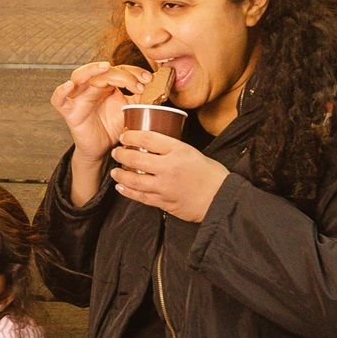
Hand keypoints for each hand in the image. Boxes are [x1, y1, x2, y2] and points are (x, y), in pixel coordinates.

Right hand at [51, 61, 151, 163]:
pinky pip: (58, 100)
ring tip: (104, 67)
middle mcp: (92, 88)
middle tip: (137, 84)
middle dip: (121, 74)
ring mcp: (79, 98)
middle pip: (102, 71)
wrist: (103, 150)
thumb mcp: (131, 112)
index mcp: (107, 85)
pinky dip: (61, 91)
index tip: (148, 80)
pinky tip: (69, 86)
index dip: (133, 72)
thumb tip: (155, 88)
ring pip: (78, 76)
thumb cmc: (114, 129)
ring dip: (91, 69)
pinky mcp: (69, 112)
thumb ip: (141, 99)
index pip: (118, 70)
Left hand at [110, 130, 230, 222]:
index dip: (132, 136)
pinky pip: (140, 196)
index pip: (148, 139)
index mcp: (179, 151)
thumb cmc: (212, 175)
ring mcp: (165, 186)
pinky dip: (128, 192)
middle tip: (116, 152)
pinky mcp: (163, 202)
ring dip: (121, 175)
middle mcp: (169, 167)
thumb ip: (174, 150)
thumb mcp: (194, 153)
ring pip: (134, 180)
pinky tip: (121, 187)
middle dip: (121, 155)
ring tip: (115, 171)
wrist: (221, 199)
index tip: (124, 135)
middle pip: (136, 159)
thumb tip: (154, 147)